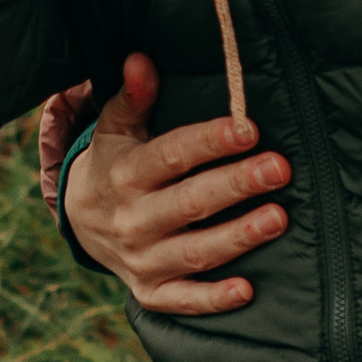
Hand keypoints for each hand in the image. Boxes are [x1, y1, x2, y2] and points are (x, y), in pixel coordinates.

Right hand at [53, 53, 292, 316]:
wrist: (82, 223)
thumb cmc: (116, 163)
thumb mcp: (116, 129)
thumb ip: (133, 98)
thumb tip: (140, 60)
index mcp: (126, 174)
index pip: (171, 156)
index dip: (209, 142)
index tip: (248, 129)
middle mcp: (132, 220)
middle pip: (189, 202)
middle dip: (236, 185)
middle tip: (280, 168)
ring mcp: (141, 260)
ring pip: (194, 252)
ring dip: (237, 237)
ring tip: (279, 218)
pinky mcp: (152, 293)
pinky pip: (183, 301)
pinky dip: (212, 300)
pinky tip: (248, 291)